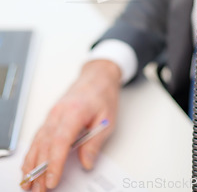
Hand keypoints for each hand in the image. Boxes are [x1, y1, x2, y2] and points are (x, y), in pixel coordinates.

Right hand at [21, 59, 120, 190]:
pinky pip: (38, 136)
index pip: (60, 140)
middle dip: (40, 170)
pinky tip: (29, 165)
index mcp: (74, 111)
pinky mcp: (51, 116)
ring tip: (28, 183)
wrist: (97, 76)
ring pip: (38, 141)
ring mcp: (52, 114)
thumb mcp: (107, 119)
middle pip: (45, 144)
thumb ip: (95, 142)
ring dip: (32, 163)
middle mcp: (59, 112)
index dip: (54, 163)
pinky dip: (32, 152)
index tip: (52, 180)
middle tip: (39, 190)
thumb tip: (86, 163)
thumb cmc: (103, 94)